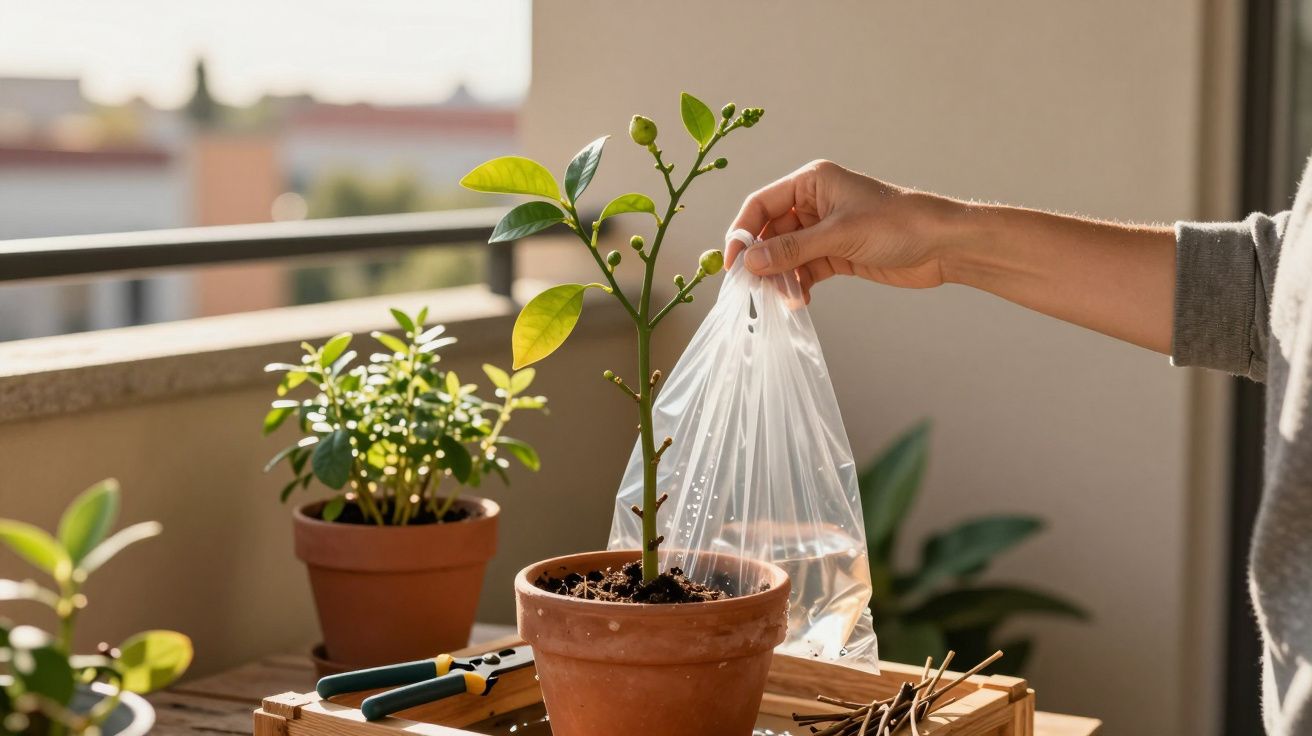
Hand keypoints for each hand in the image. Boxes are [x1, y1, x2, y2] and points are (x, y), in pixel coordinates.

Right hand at [726, 160, 960, 301]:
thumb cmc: (897, 224)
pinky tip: (801, 300)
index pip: (761, 204)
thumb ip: (793, 250)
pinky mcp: (837, 254)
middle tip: (754, 290)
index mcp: (811, 183)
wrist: (943, 245)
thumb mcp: (839, 235)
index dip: (743, 232)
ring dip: (782, 277)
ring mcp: (825, 230)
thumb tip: (751, 263)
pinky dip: (799, 284)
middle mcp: (814, 203)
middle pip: (771, 233)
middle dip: (763, 261)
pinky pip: (805, 270)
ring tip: (785, 299)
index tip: (733, 263)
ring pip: (787, 255)